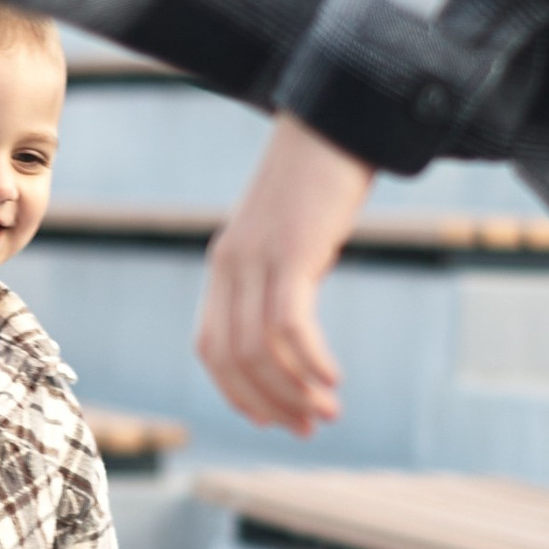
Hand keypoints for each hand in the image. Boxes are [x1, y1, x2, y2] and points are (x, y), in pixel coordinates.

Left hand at [196, 115, 374, 431]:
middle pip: (232, 358)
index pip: (212, 349)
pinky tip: (333, 379)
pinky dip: (309, 361)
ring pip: (259, 349)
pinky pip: (289, 324)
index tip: (277, 421)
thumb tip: (295, 323)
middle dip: (270, 403)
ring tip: (328, 411)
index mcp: (225, 265)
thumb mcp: (293, 235)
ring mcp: (256, 256)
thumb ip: (283, 276)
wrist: (337, 121)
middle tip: (311, 427)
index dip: (239, 393)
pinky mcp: (290, 249)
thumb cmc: (322, 181)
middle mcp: (230, 264)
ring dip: (294, 390)